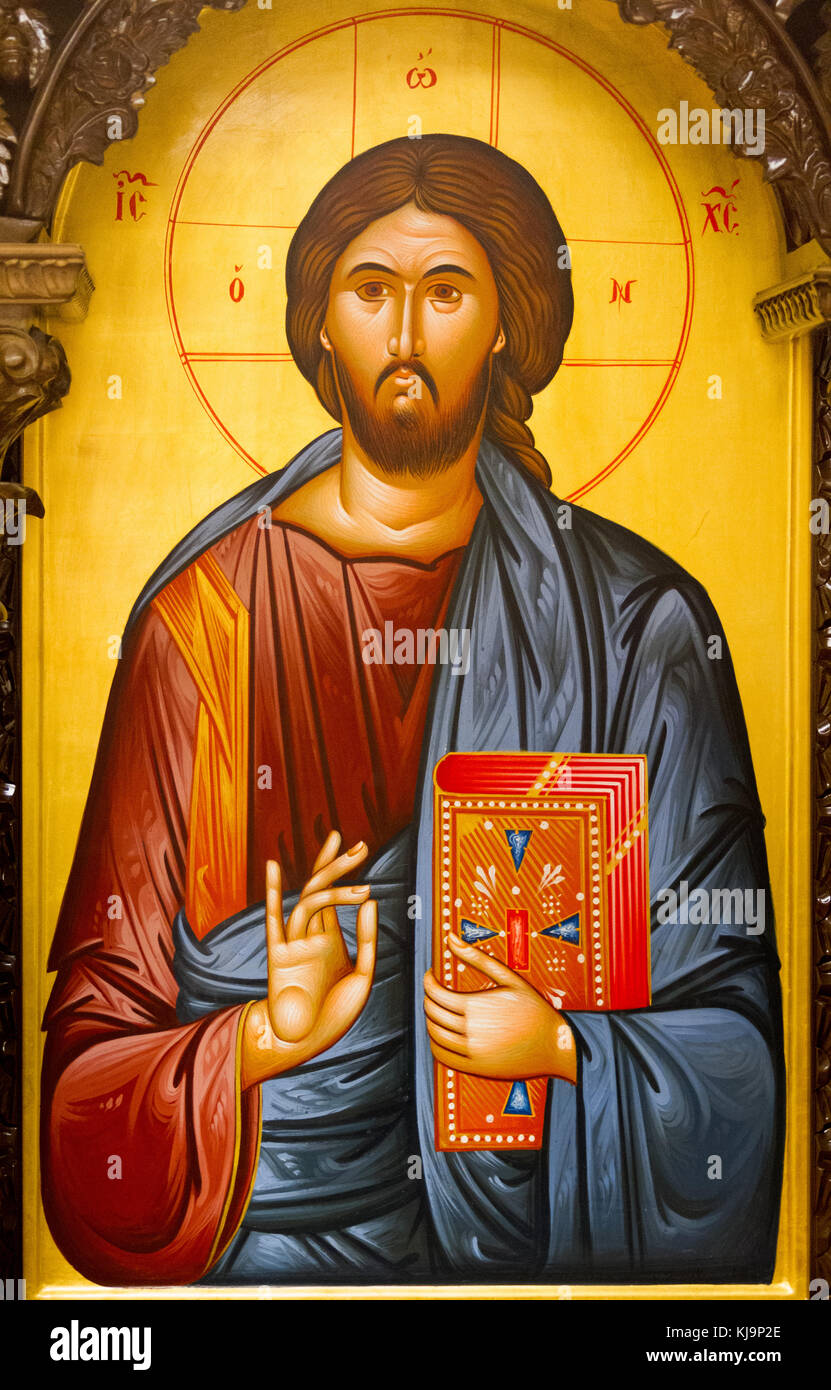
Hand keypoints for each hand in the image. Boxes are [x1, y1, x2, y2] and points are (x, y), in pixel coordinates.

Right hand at [241, 831, 377, 1087]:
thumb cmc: (335, 1013)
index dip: (343, 870)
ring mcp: (294, 943)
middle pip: (321, 889)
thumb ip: (368, 939)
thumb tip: (372, 901)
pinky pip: (275, 921)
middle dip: (338, 866)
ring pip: (309, 902)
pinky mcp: (279, 956)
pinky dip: (274, 893)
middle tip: (360, 846)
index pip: (335, 896)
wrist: (307, 1042)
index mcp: (329, 938)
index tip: (358, 846)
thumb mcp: (362, 975)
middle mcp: (311, 935)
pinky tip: (275, 868)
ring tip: (357, 879)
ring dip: (331, 886)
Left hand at [423, 932, 576, 1082]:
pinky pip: (443, 1056)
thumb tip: (451, 938)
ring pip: (435, 1036)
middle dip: (428, 999)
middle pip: (432, 1013)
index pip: (435, 993)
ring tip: (440, 1011)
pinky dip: (436, 1044)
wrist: (556, 1045)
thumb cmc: (535, 1009)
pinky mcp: (476, 1068)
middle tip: (435, 991)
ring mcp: (472, 1052)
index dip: (428, 981)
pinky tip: (445, 1033)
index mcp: (475, 1006)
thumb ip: (477, 957)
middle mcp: (470, 1031)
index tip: (431, 976)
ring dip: (430, 1021)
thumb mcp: (509, 978)